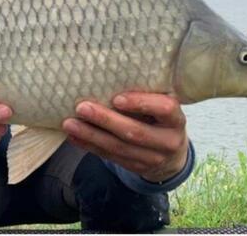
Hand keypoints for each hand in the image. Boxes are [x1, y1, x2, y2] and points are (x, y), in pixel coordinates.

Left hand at [62, 92, 188, 182]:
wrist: (171, 154)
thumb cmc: (160, 118)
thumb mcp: (161, 105)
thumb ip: (145, 95)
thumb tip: (106, 78)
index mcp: (176, 119)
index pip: (164, 109)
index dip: (141, 103)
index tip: (116, 98)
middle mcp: (168, 141)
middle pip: (135, 132)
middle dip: (105, 120)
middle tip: (82, 107)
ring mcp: (153, 159)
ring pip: (118, 148)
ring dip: (91, 135)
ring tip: (70, 124)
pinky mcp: (136, 168)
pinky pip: (110, 157)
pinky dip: (90, 146)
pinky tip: (74, 137)